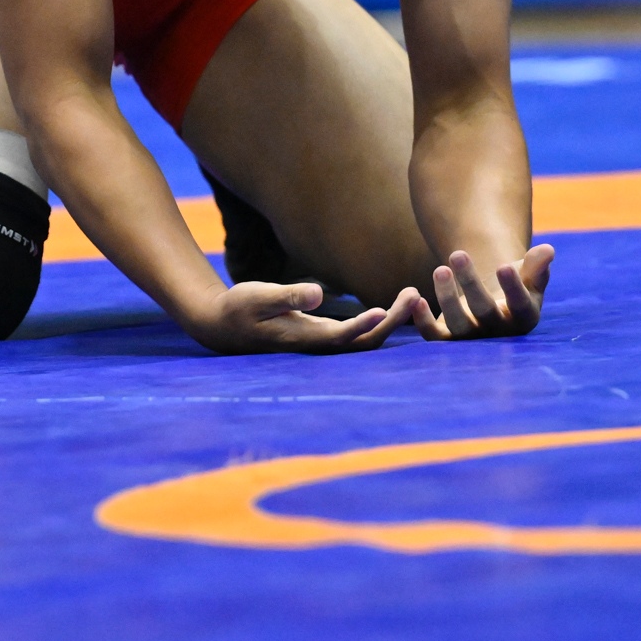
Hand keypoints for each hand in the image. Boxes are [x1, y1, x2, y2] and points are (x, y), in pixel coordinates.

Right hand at [194, 279, 419, 354]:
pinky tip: (395, 306)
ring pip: (364, 340)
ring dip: (390, 321)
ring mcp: (322, 343)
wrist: (225, 326)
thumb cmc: (239, 308)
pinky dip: (380, 322)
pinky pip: (359, 336)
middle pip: (362, 342)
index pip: (339, 336)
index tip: (382, 309)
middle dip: (391, 322)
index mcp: (301, 338)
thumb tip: (318, 294)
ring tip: (412, 295)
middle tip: (415, 294)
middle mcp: (317, 346)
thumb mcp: (257, 296)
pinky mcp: (324, 336)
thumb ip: (287, 295)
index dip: (361, 326)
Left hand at [411, 245, 553, 339]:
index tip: (504, 266)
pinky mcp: (448, 339)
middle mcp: (498, 333)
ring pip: (457, 322)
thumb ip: (537, 265)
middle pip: (484, 310)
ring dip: (446, 297)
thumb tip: (547, 251)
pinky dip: (422, 320)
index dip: (513, 287)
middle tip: (458, 253)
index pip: (520, 305)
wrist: (495, 301)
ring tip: (440, 268)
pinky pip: (434, 335)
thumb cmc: (517, 284)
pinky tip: (415, 297)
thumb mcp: (530, 275)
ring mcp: (472, 338)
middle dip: (470, 283)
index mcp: (524, 317)